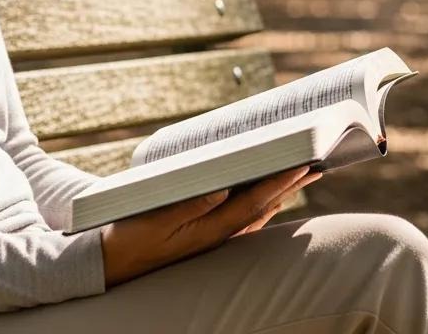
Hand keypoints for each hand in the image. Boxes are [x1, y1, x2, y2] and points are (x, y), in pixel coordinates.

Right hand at [100, 165, 321, 287]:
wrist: (110, 263)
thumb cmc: (130, 237)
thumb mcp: (155, 219)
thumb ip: (190, 205)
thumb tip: (224, 189)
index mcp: (210, 230)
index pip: (255, 202)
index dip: (281, 183)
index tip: (304, 166)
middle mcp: (218, 235)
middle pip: (263, 206)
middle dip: (290, 184)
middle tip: (317, 164)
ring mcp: (213, 237)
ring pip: (257, 212)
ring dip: (280, 192)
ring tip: (303, 173)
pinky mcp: (205, 235)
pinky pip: (242, 217)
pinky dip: (261, 202)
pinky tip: (269, 196)